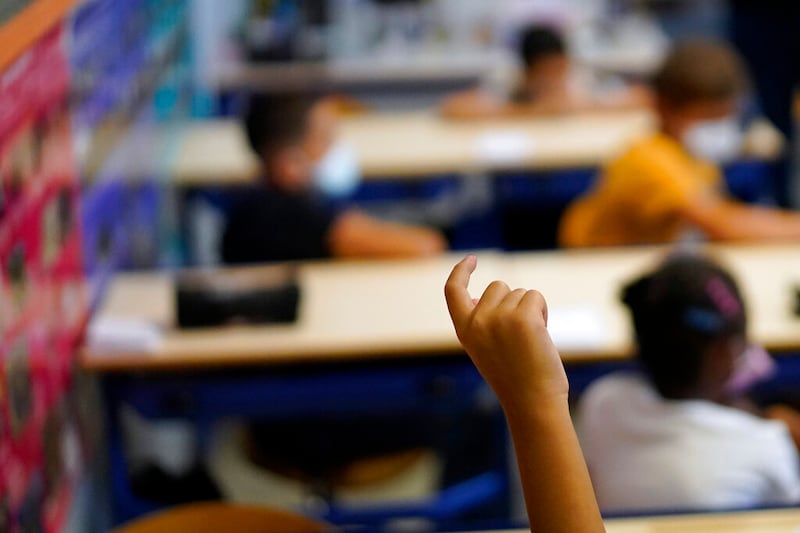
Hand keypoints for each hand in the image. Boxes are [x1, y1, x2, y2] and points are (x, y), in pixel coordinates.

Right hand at [444, 255, 568, 413]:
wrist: (532, 403)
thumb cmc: (514, 378)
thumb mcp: (485, 348)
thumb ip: (480, 322)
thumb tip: (479, 297)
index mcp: (464, 330)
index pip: (452, 291)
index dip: (460, 271)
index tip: (471, 260)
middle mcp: (478, 321)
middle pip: (497, 287)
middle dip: (512, 302)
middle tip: (519, 335)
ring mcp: (500, 318)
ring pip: (519, 293)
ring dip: (530, 310)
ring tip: (530, 341)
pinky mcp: (524, 318)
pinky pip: (535, 297)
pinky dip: (542, 311)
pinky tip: (541, 336)